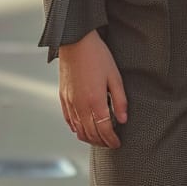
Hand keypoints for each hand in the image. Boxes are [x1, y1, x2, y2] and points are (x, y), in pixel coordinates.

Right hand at [58, 31, 127, 148]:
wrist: (75, 42)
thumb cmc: (98, 56)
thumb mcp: (115, 76)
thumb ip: (120, 100)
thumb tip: (123, 120)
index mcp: (95, 101)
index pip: (104, 130)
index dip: (111, 140)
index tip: (118, 143)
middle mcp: (80, 105)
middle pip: (91, 133)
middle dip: (102, 142)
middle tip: (110, 143)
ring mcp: (70, 102)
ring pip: (78, 130)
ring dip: (89, 138)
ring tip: (99, 139)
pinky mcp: (63, 97)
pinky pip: (69, 120)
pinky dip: (76, 129)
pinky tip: (82, 129)